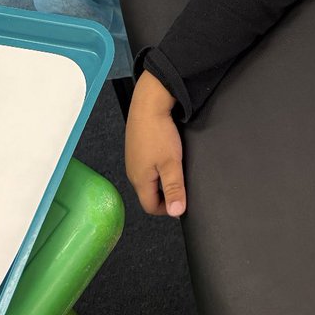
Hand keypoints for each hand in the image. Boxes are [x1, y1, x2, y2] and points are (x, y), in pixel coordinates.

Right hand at [125, 70, 185, 216]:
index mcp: (139, 180)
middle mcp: (133, 171)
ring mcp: (133, 158)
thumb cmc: (158, 132)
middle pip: (148, 193)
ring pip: (148, 178)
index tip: (181, 200)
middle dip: (165, 193)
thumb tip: (176, 213)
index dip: (167, 208)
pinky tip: (166, 153)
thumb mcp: (171, 163)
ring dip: (162, 178)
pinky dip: (157, 164)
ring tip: (175, 167)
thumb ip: (174, 188)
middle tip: (181, 182)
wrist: (148, 102)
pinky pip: (146, 163)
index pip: (150, 207)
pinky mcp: (136, 146)